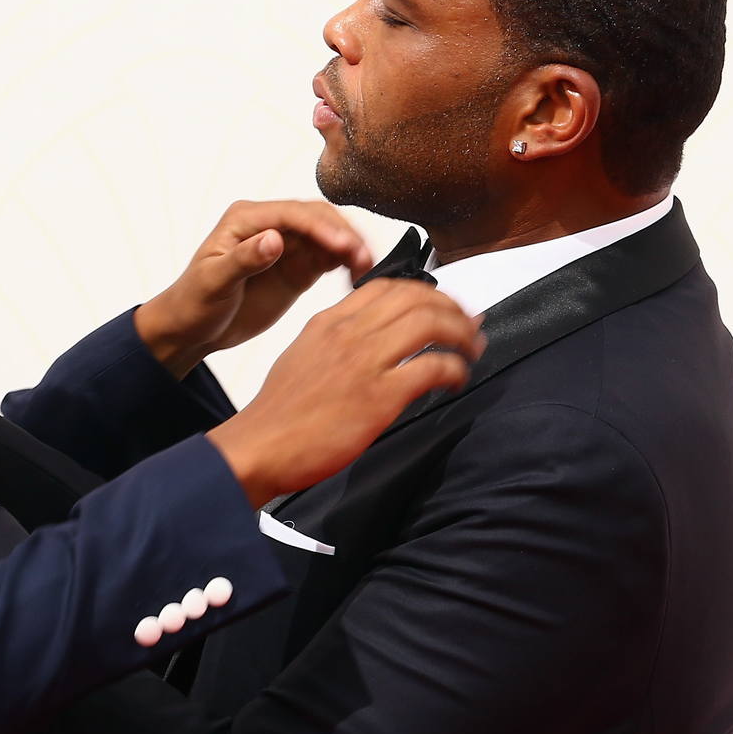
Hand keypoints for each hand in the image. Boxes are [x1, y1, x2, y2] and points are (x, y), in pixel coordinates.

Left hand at [134, 200, 377, 378]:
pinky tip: (359, 277)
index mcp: (247, 219)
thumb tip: (275, 239)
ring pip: (329, 237)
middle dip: (345, 234)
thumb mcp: (212, 282)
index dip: (322, 227)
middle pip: (319, 219)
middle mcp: (270, 225)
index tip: (344, 246)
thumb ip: (243, 260)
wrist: (192, 328)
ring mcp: (287, 246)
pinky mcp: (298, 268)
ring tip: (368, 268)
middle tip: (365, 258)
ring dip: (351, 248)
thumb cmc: (194, 301)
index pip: (293, 214)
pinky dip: (347, 264)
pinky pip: (330, 259)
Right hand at [208, 280, 484, 507]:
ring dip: (462, 334)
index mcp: (330, 321)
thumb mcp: (303, 356)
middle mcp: (349, 333)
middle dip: (454, 309)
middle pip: (417, 298)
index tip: (442, 306)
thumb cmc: (279, 413)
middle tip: (470, 326)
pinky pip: (433, 367)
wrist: (260, 446)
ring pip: (430, 323)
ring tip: (472, 349)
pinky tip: (458, 380)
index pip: (388, 286)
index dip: (426, 292)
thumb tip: (372, 341)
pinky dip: (456, 369)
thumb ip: (336, 341)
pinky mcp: (380, 396)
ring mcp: (365, 362)